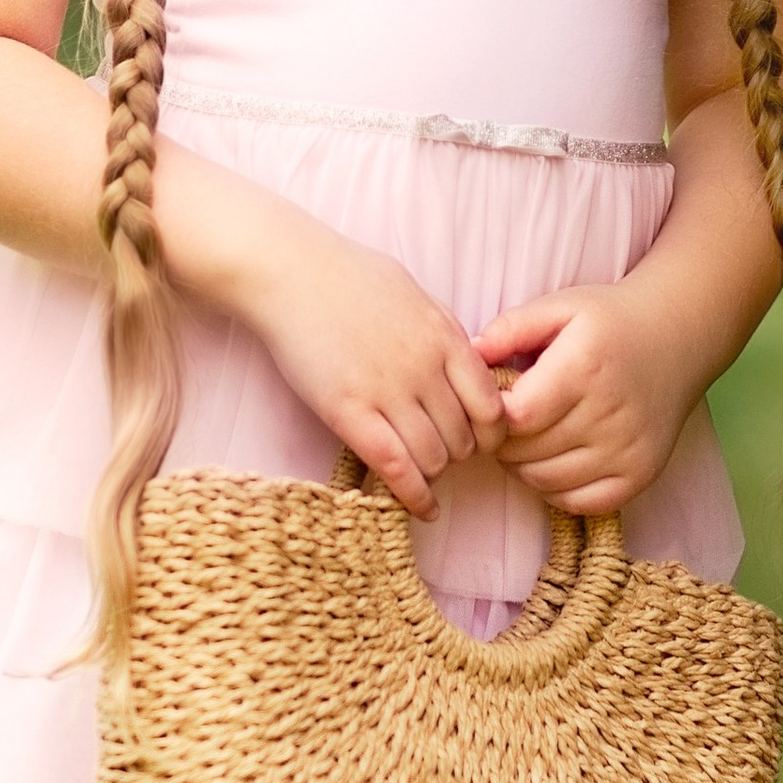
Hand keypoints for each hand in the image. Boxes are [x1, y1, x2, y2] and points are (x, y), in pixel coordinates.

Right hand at [234, 218, 507, 519]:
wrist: (291, 273)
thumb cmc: (349, 277)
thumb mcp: (415, 295)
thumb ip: (443, 333)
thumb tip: (465, 363)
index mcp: (445, 338)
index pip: (492, 406)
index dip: (491, 432)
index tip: (480, 438)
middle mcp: (425, 368)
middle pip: (465, 438)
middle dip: (460, 454)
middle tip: (445, 456)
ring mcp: (388, 391)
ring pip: (434, 458)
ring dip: (434, 473)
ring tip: (425, 474)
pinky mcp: (349, 411)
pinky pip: (395, 467)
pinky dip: (416, 496)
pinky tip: (424, 509)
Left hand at [473, 282, 705, 518]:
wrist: (678, 338)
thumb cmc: (610, 322)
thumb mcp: (560, 308)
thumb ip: (510, 328)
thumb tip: (469, 356)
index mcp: (584, 368)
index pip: (516, 417)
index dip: (494, 416)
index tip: (495, 402)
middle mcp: (609, 413)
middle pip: (527, 452)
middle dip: (504, 442)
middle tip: (507, 422)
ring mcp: (628, 449)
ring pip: (547, 481)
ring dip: (524, 467)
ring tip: (528, 440)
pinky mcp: (641, 474)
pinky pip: (581, 503)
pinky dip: (556, 489)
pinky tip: (555, 460)